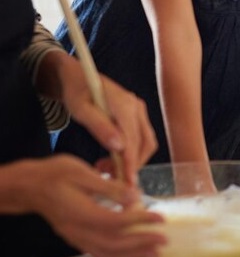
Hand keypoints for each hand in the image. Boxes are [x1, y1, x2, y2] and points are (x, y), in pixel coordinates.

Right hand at [20, 155, 165, 256]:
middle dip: (141, 244)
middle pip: (113, 244)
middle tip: (163, 240)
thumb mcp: (83, 173)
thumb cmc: (55, 174)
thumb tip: (134, 196)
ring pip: (106, 254)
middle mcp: (78, 231)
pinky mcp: (77, 238)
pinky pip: (98, 254)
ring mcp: (76, 238)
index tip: (160, 218)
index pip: (116, 222)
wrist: (30, 186)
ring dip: (132, 255)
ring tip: (154, 253)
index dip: (140, 222)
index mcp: (80, 213)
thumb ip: (109, 187)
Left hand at [59, 60, 156, 184]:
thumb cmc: (76, 90)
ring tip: (107, 169)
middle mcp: (137, 107)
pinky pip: (141, 137)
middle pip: (145, 144)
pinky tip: (112, 158)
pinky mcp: (137, 114)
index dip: (130, 164)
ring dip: (132, 160)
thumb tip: (119, 147)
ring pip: (146, 142)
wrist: (78, 74)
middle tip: (112, 179)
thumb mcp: (80, 109)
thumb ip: (99, 127)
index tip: (126, 182)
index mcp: (125, 106)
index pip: (133, 141)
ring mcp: (139, 110)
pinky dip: (131, 152)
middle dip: (132, 165)